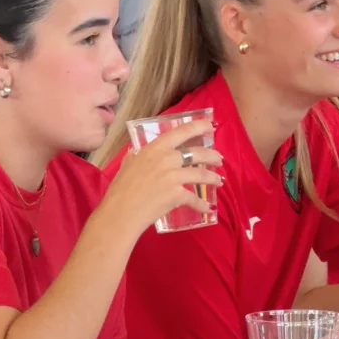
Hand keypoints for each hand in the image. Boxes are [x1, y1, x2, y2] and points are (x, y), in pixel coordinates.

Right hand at [103, 120, 222, 232]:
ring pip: (201, 174)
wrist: (121, 212)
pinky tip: (208, 209)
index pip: (181, 132)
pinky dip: (202, 205)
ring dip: (213, 178)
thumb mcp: (126, 165)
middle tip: (219, 159)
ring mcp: (174, 176)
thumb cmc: (120, 189)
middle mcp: (167, 159)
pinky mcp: (177, 194)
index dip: (199, 127)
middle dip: (212, 155)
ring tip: (218, 181)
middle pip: (198, 152)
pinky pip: (195, 199)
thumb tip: (135, 153)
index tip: (210, 126)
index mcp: (155, 148)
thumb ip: (134, 157)